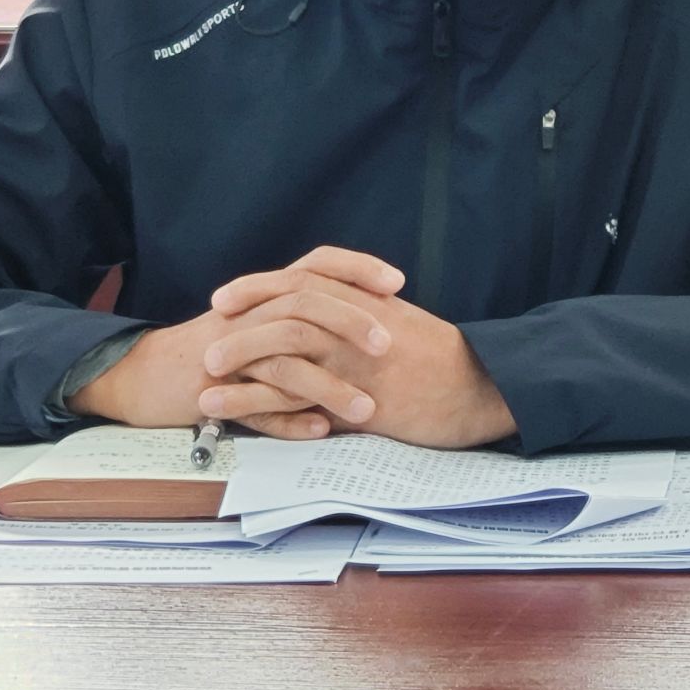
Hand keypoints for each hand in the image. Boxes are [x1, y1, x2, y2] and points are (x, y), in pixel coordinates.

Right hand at [66, 247, 403, 438]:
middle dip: (351, 322)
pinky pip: (256, 407)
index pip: (317, 265)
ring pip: (286, 361)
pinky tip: (320, 432)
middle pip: (306, 304)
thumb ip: (306, 324)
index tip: (398, 282)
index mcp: (266, 296)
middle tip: (389, 345)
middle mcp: (251, 314)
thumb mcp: (262, 329)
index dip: (357, 269)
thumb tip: (365, 328)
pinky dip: (289, 421)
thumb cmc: (215, 352)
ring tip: (367, 409)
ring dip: (329, 386)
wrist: (144, 375)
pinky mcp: (213, 391)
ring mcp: (231, 352)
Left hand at [205, 250, 515, 449]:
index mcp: (366, 300)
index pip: (303, 280)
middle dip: (242, 317)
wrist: (482, 388)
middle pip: (286, 305)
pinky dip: (253, 401)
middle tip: (209, 330)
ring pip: (285, 343)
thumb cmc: (445, 362)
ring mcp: (355, 358)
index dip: (260, 286)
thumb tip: (327, 328)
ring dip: (241, 355)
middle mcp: (356, 321)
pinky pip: (294, 396)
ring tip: (208, 371)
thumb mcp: (401, 325)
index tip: (228, 296)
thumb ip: (361, 321)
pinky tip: (226, 410)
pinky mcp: (355, 397)